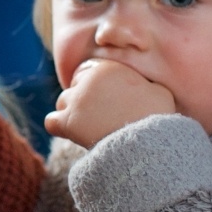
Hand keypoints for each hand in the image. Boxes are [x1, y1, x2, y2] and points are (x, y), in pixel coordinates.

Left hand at [45, 59, 176, 148]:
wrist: (148, 144)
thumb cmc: (157, 118)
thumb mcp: (160, 91)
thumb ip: (145, 82)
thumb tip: (145, 84)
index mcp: (108, 68)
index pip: (88, 71)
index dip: (94, 86)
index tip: (104, 100)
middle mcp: (88, 80)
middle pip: (74, 86)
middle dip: (82, 100)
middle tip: (97, 116)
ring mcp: (76, 100)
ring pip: (62, 102)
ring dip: (72, 114)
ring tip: (88, 128)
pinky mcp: (67, 122)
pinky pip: (51, 121)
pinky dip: (58, 127)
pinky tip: (70, 134)